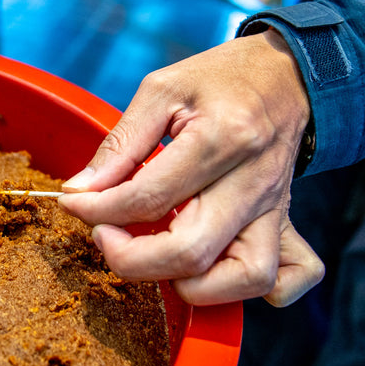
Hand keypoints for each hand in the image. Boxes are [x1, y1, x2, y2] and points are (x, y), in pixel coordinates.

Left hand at [57, 31, 323, 305]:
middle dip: (132, 258)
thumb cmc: (221, 80)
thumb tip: (81, 191)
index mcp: (222, 137)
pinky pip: (289, 278)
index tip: (75, 204)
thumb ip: (120, 143)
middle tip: (107, 235)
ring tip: (158, 255)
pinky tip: (215, 273)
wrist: (285, 74)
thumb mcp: (162, 90)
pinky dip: (254, 291)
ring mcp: (276, 208)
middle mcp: (254, 181)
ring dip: (192, 283)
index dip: (98, 210)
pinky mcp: (286, 224)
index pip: (149, 197)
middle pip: (192, 251)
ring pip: (246, 277)